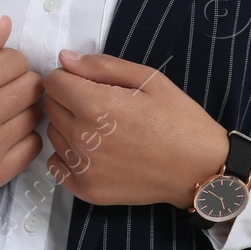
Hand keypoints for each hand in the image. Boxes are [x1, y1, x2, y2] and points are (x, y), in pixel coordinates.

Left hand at [41, 49, 229, 209]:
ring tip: (102, 129)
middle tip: (100, 105)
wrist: (200, 169)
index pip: (52, 82)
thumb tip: (65, 59)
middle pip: (50, 107)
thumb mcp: (148, 79)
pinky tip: (94, 152)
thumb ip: (102, 66)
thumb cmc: (178, 119)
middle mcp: (84, 137)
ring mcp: (84, 168)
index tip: (87, 83)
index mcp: (96, 105)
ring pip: (53, 135)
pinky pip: (57, 166)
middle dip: (68, 99)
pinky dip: (69, 156)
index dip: (69, 77)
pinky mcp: (88, 190)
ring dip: (68, 127)